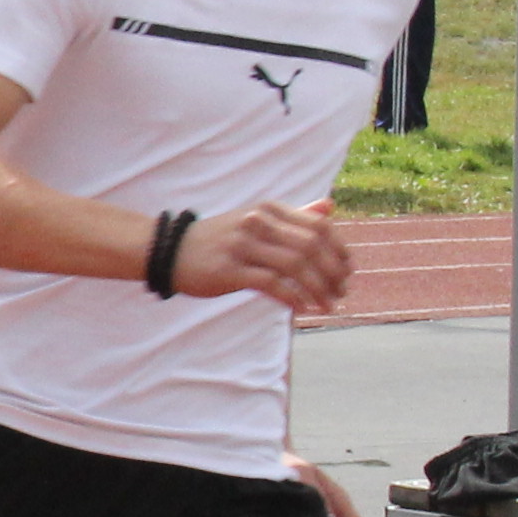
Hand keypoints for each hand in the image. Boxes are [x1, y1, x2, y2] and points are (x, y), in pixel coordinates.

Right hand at [177, 198, 352, 313]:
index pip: (319, 227)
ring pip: (296, 266)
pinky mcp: (230, 270)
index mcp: (269, 210)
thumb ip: (294, 216)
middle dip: (333, 273)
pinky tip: (302, 308)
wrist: (170, 249)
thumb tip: (329, 207)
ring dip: (318, 289)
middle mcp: (259, 223)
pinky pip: (271, 284)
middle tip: (341, 293)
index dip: (339, 250)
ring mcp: (244, 246)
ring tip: (327, 306)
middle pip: (312, 247)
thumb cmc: (219, 239)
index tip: (347, 271)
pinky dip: (292, 297)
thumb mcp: (256, 220)